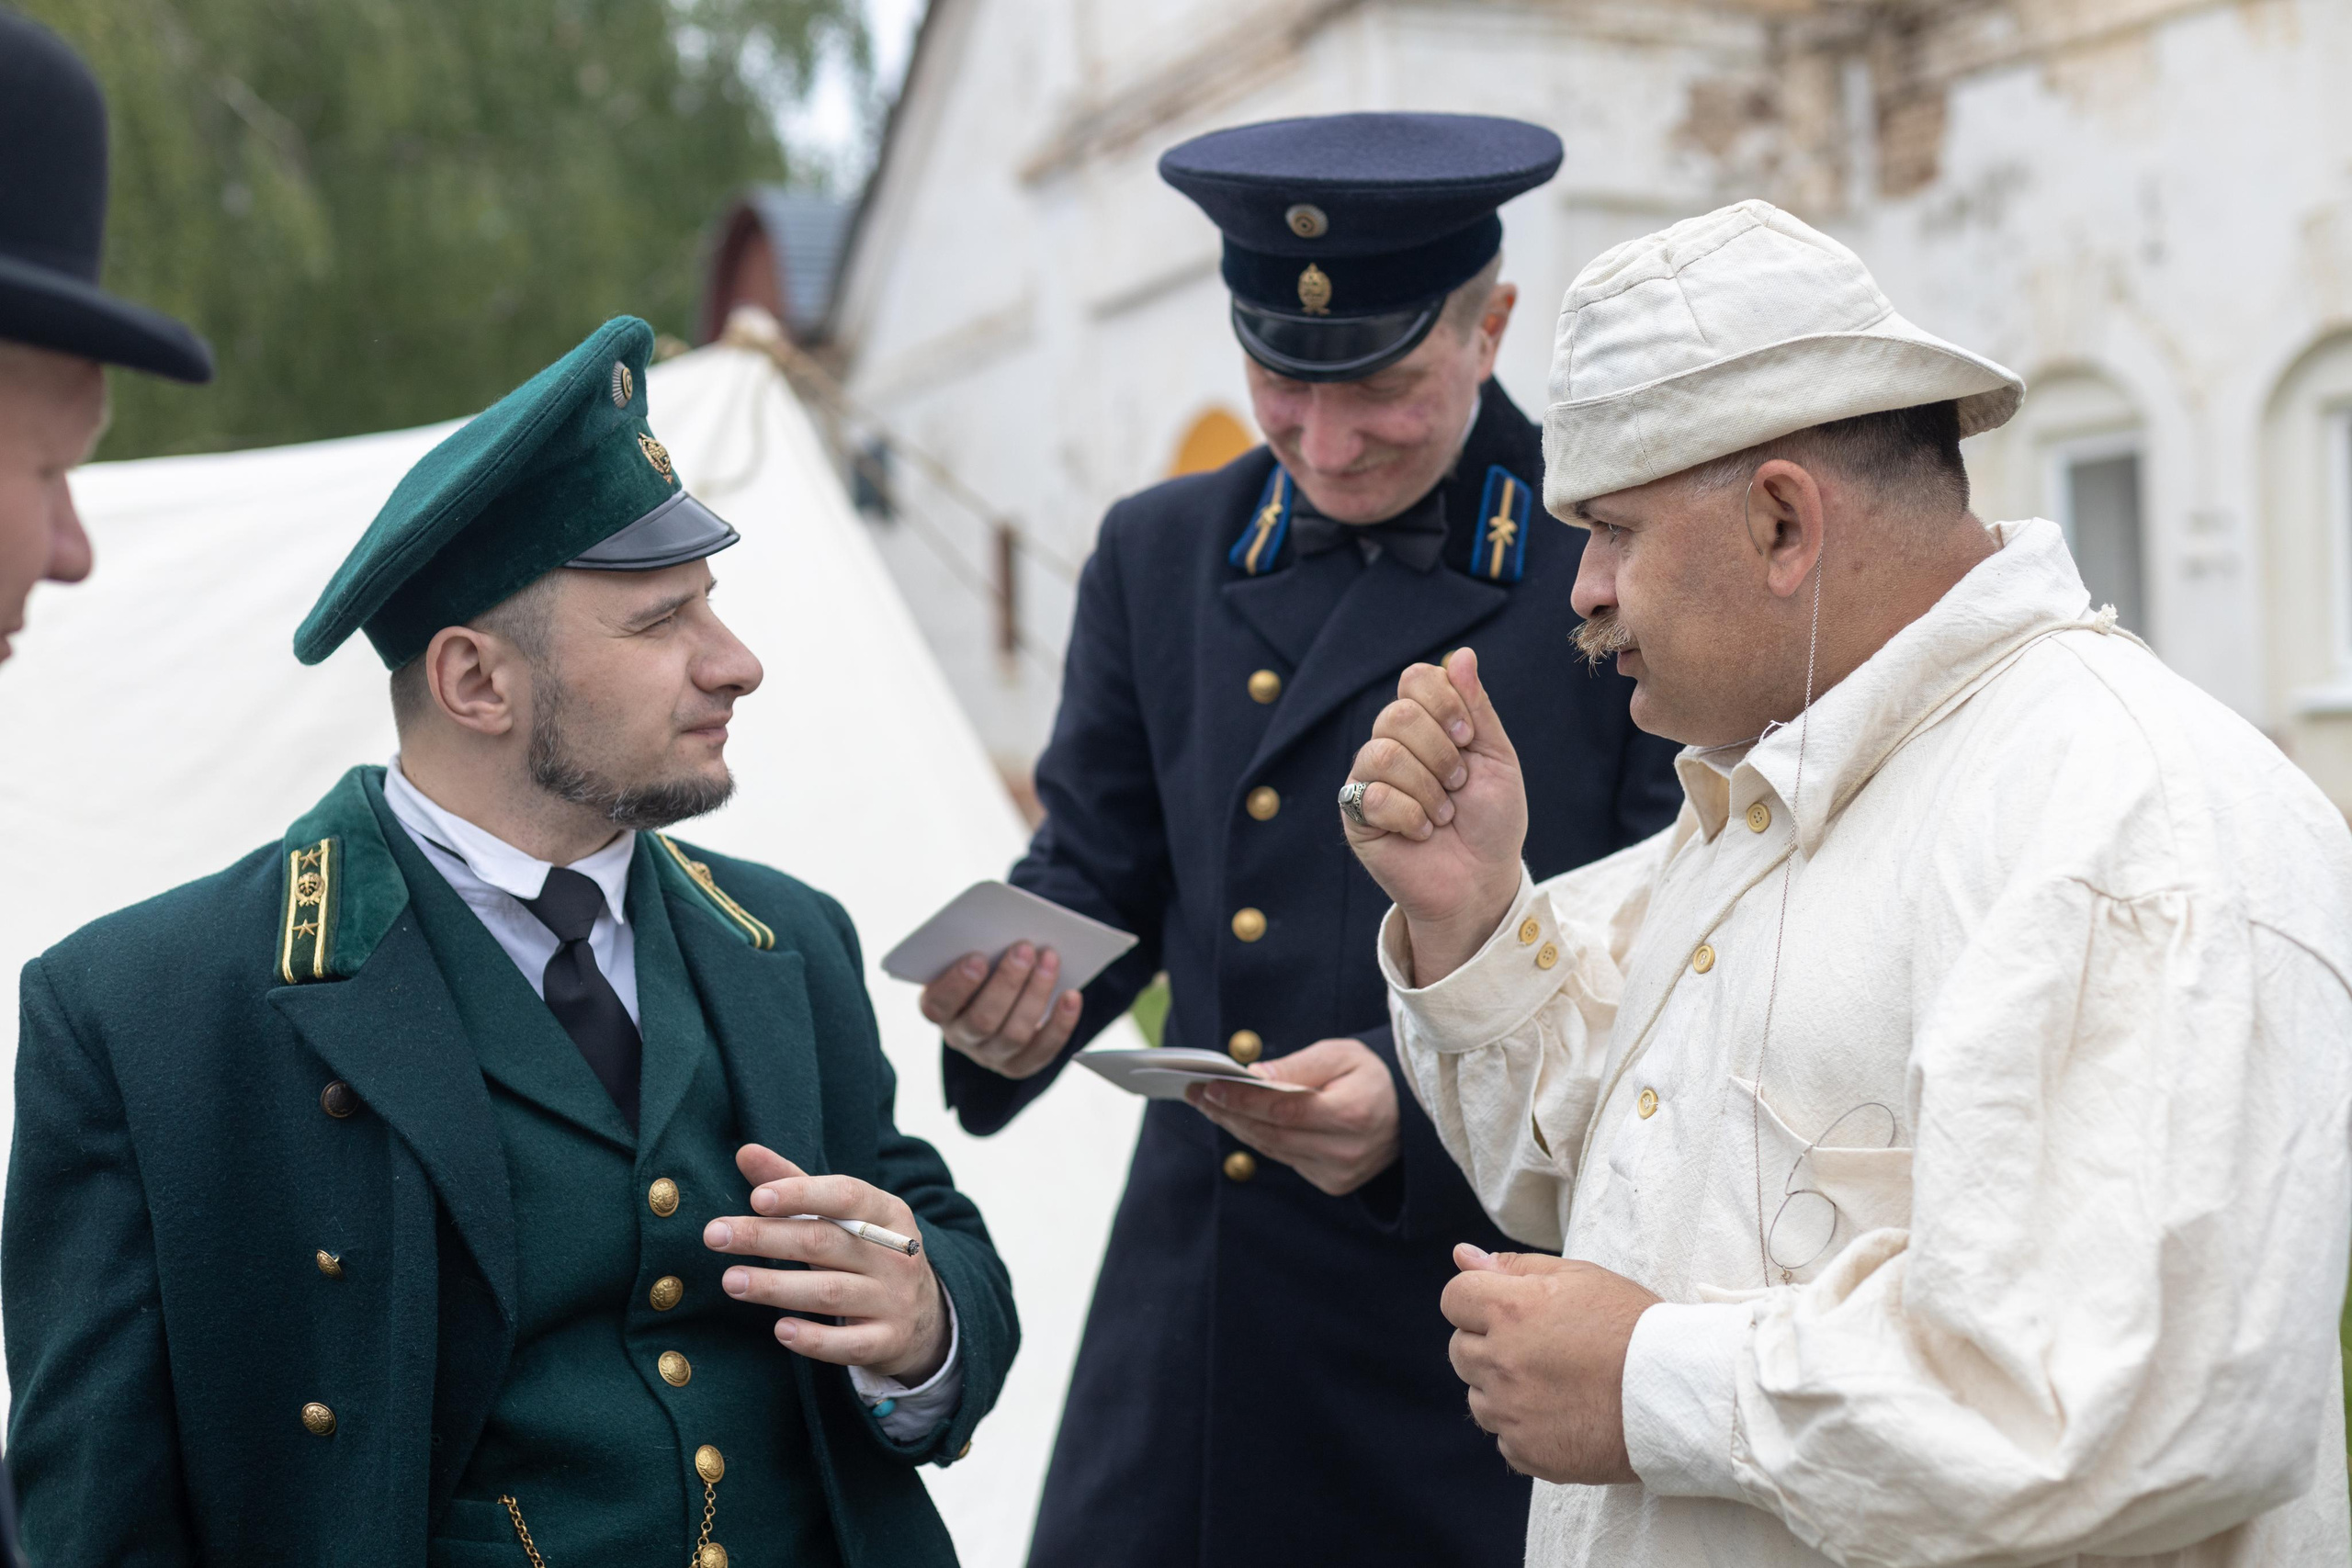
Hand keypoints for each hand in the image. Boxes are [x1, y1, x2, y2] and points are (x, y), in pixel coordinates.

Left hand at [706, 1144, 949, 1382]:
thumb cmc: (866, 1253)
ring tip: (731, 1281)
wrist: (925, 1316)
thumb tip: (745, 1152)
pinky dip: (814, 1339)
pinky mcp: (888, 1341)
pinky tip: (780, 1330)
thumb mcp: (843, 1215)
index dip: (801, 1194)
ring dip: (777, 1287)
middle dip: (767, 1237)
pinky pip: (850, 1344)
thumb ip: (794, 1183)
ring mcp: (894, 1299)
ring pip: (831, 1293)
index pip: (846, 1195)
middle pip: (826, 1242)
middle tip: (715, 1235)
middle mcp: (895, 1254)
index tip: (756, 1197)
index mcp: (886, 1212)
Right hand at [920, 941, 1083, 1078]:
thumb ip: (979, 946)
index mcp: (937, 1008)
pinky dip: (1060, 1023)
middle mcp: (960, 1037)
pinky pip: (1042, 1051)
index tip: (978, 957)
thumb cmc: (983, 962)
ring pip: (1014, 1034)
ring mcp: (989, 1055)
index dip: (957, 984)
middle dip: (1007, 982)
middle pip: (982, 1020)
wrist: (998, 992)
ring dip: (1036, 994)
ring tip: (1050, 959)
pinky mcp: (1018, 1065)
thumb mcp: (971, 954)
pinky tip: (1072, 996)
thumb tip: (1006, 931)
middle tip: (1025, 948)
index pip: (938, 1004)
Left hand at [1183, 1037, 1398, 1195]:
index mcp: (1353, 1114)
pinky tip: (1237, 1120)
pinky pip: (1284, 1158)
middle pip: (1272, 1133)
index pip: (1284, 1110)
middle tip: (1195, 1092)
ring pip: (1272, 1149)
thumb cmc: (1371, 1075)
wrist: (1408, 1113)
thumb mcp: (1341, 1055)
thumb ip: (1298, 1067)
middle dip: (1229, 1112)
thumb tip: (1253, 1077)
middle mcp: (1346, 1151)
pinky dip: (1259, 1138)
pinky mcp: (1332, 1183)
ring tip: (1208, 1103)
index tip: (1209, 1085)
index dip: (1242, 1100)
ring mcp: (1339, 1173)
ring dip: (1236, 1126)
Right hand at [1343, 647, 1527, 983]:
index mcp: (1427, 724)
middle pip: (1397, 715)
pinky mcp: (1354, 815)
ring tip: (1444, 814)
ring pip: (1383, 754)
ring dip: (1428, 788)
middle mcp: (1392, 744)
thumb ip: (1477, 708)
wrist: (1482, 879)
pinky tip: (1422, 833)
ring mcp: (1368, 778)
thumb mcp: (1497, 758)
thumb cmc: (1492, 820)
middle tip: (1458, 784)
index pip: (1415, 679)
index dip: (1444, 702)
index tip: (1469, 738)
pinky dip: (1409, 816)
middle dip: (1441, 753)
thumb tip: (1462, 655)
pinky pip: (1371, 795)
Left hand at [1442, 1246, 1659, 1484]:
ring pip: (1478, 1397)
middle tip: (1541, 1347)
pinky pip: (1505, 1437)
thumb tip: (1461, 1254)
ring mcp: (1512, 1412)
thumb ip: (1514, 1267)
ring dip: (1503, 1389)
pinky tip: (1563, 1415)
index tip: (1509, 1311)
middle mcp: (1502, 1361)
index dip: (1478, 1301)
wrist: (1677, 1395)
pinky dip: (1525, 1428)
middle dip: (1489, 1344)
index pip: (1454, 1299)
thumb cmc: (1633, 1328)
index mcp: (1511, 1311)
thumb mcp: (1580, 1278)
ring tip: (1557, 1383)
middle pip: (1460, 1349)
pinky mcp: (1528, 1451)